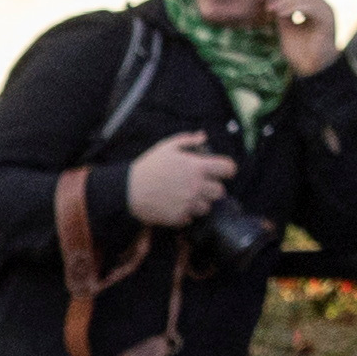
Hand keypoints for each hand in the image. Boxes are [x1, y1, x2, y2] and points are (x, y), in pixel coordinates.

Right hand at [121, 131, 238, 227]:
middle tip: (202, 186)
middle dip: (213, 188)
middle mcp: (196, 186)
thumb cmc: (147, 167)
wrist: (127, 190)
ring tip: (188, 198)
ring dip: (200, 203)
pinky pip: (191, 219)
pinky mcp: (178, 217)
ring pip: (207, 207)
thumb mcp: (167, 147)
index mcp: (198, 167)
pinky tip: (176, 207)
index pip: (228, 169)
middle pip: (220, 192)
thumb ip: (188, 140)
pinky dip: (186, 214)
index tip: (222, 171)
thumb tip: (203, 136)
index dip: (227, 170)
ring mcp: (188, 204)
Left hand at [267, 0, 338, 74]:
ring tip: (271, 7)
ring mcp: (326, 12)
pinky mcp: (327, 21)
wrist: (311, 68)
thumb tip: (273, 2)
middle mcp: (323, 6)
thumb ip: (283, 13)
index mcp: (314, 6)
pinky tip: (281, 13)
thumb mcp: (287, 28)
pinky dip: (295, 8)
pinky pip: (312, 8)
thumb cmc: (300, 50)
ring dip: (287, 0)